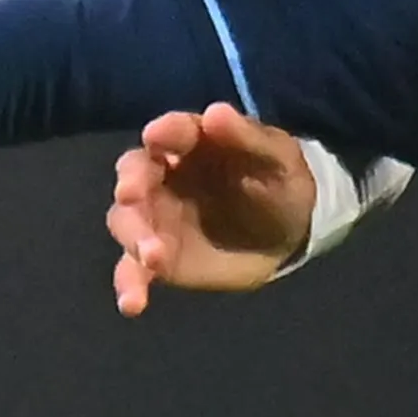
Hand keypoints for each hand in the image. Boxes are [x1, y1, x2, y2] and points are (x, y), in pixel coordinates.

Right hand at [105, 105, 318, 315]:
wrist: (289, 231)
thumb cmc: (281, 183)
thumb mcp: (278, 158)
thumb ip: (248, 137)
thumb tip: (215, 113)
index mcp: (191, 142)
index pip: (171, 132)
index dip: (164, 132)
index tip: (156, 136)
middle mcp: (162, 176)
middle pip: (134, 174)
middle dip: (131, 183)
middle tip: (133, 194)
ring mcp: (155, 218)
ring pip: (128, 221)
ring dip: (134, 236)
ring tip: (153, 255)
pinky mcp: (158, 257)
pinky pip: (135, 269)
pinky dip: (130, 284)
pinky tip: (133, 303)